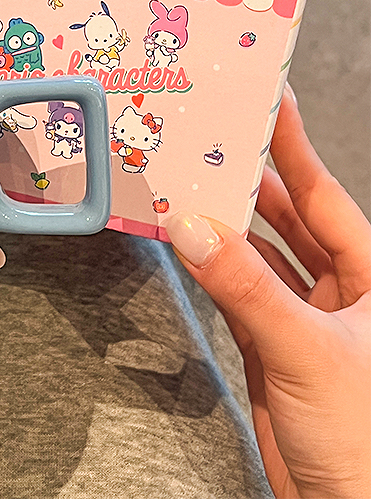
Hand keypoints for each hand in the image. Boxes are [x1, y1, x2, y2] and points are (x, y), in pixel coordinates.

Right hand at [166, 85, 370, 497]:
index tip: (268, 101)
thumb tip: (192, 228)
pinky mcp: (272, 346)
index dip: (296, 146)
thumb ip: (246, 287)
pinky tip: (190, 245)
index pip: (325, 193)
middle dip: (251, 180)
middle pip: (289, 216)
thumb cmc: (369, 440)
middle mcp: (341, 289)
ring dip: (224, 224)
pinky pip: (237, 291)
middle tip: (212, 142)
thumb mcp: (310, 349)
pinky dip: (212, 267)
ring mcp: (303, 317)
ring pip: (258, 253)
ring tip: (189, 187)